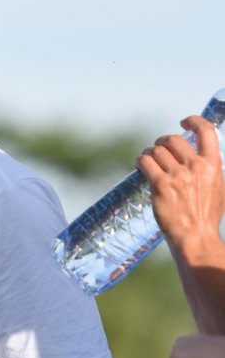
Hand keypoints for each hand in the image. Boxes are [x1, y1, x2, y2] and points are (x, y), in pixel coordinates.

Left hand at [137, 115, 223, 252]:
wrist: (196, 236)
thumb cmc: (206, 216)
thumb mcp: (219, 188)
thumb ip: (211, 171)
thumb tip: (204, 159)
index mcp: (213, 165)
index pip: (206, 130)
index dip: (193, 121)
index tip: (183, 122)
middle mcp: (196, 166)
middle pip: (173, 139)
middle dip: (162, 142)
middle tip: (158, 150)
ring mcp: (178, 175)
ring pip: (156, 150)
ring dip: (149, 153)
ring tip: (148, 161)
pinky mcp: (161, 185)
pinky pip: (145, 162)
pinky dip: (140, 161)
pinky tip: (140, 165)